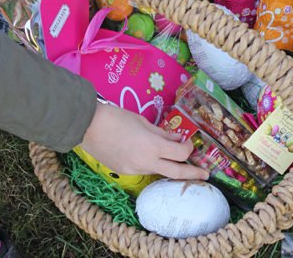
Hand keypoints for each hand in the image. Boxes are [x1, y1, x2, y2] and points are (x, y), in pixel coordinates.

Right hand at [79, 103, 208, 179]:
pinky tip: (148, 155)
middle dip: (193, 173)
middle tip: (205, 174)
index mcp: (152, 147)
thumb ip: (162, 134)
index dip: (188, 149)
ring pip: (159, 171)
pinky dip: (151, 163)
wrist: (88, 126)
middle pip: (176, 173)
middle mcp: (146, 162)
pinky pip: (144, 169)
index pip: (180, 154)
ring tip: (175, 161)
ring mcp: (135, 170)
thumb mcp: (143, 122)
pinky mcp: (124, 172)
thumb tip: (177, 139)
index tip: (188, 143)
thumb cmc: (117, 117)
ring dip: (169, 167)